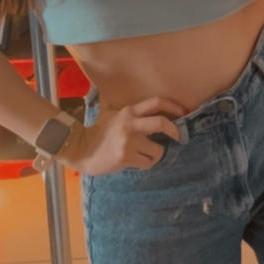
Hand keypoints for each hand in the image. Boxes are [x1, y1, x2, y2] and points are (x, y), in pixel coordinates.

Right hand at [62, 96, 185, 175]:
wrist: (80, 149)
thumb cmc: (97, 132)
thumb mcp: (111, 113)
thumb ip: (126, 109)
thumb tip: (139, 99)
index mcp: (128, 111)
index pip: (156, 102)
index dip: (174, 107)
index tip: (183, 113)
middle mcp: (129, 124)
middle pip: (161, 122)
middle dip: (175, 131)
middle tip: (179, 137)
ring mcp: (128, 141)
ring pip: (158, 150)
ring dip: (156, 154)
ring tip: (145, 154)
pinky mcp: (126, 157)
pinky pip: (148, 162)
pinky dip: (147, 163)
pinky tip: (136, 161)